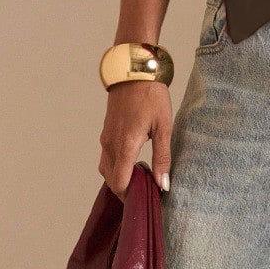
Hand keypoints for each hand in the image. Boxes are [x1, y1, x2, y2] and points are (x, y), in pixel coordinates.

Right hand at [99, 80, 171, 199]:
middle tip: (146, 191)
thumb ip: (162, 158)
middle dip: (125, 189)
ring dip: (120, 178)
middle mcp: (110, 144)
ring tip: (141, 179)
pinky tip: (133, 164)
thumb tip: (163, 185)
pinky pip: (107, 157)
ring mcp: (105, 137)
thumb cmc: (151, 96)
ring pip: (106, 168)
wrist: (133, 70)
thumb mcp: (164, 127)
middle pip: (111, 179)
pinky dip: (116, 166)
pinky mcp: (106, 132)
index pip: (119, 182)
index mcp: (125, 145)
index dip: (129, 196)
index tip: (145, 199)